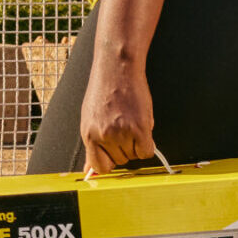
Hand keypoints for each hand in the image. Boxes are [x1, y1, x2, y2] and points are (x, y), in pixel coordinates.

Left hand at [78, 55, 158, 174]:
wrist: (117, 67)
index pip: (99, 167)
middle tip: (124, 127)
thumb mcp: (90, 118)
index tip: (114, 155)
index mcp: (89, 134)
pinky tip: (141, 125)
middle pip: (120, 161)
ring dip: (137, 143)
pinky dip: (148, 143)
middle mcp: (103, 136)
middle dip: (125, 148)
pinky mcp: (139, 127)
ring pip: (135, 155)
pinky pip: (147, 151)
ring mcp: (121, 132)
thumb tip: (89, 171)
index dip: (110, 162)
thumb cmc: (104, 89)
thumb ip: (93, 145)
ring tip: (131, 121)